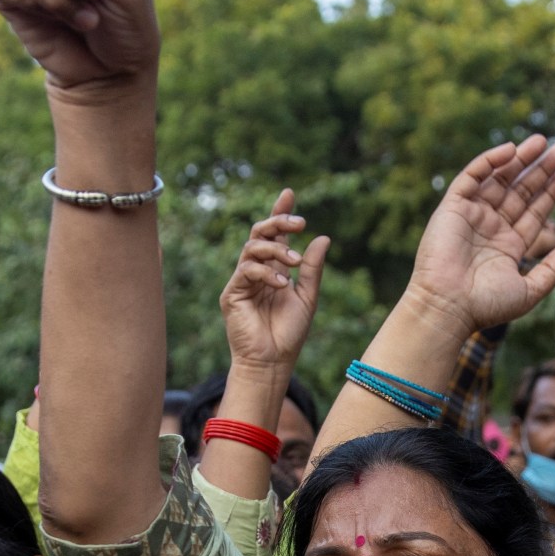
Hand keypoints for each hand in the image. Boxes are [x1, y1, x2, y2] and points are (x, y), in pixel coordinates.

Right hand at [219, 190, 330, 374]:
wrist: (273, 361)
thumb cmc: (289, 334)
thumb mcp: (307, 297)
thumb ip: (313, 269)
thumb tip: (323, 237)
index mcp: (274, 270)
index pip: (274, 236)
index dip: (280, 213)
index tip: (289, 194)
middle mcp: (256, 272)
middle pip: (260, 234)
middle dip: (277, 222)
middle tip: (299, 222)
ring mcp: (242, 281)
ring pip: (252, 248)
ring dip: (276, 249)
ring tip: (295, 261)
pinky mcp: (232, 294)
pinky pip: (246, 271)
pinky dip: (266, 272)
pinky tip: (283, 283)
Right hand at [404, 135, 554, 335]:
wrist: (448, 305)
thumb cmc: (486, 305)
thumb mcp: (530, 290)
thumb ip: (554, 269)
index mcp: (508, 246)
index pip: (534, 212)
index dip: (550, 192)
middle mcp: (491, 227)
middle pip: (520, 191)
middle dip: (540, 170)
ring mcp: (472, 215)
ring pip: (499, 179)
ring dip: (520, 159)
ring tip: (542, 142)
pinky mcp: (453, 206)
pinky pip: (473, 176)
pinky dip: (490, 161)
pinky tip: (512, 149)